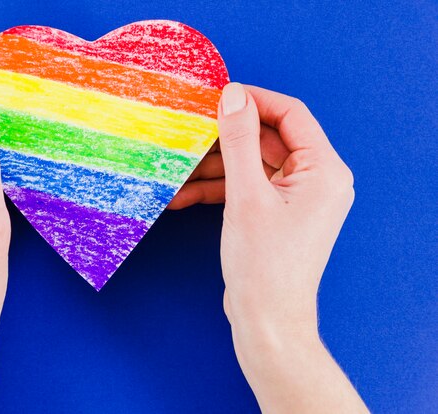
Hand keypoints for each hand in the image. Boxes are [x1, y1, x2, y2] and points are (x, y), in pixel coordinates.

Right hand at [214, 83, 366, 412]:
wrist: (266, 321)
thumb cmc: (264, 264)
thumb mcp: (246, 196)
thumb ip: (240, 141)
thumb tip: (233, 95)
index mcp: (324, 170)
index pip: (291, 115)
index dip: (255, 100)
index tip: (219, 96)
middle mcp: (316, 180)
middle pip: (268, 139)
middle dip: (226, 138)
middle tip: (190, 132)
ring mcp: (296, 198)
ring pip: (252, 165)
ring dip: (215, 167)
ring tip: (178, 169)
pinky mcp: (276, 214)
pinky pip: (248, 188)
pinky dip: (218, 189)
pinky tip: (183, 195)